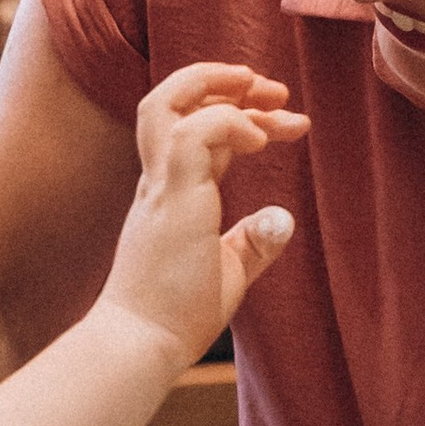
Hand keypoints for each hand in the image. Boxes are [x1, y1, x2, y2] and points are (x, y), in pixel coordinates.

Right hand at [99, 63, 304, 370]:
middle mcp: (159, 181)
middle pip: (171, 101)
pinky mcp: (171, 198)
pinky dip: (229, 123)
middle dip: (221, 81)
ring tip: (263, 88)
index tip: (284, 123)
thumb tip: (283, 218)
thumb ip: (251, 244)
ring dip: (216, 84)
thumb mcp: (227, 272)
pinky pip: (194, 134)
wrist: (140, 345)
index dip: (241, 117)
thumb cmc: (174, 317)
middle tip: (275, 88)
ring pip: (166, 102)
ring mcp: (160, 186)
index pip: (198, 131)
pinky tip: (260, 140)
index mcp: (170, 194)